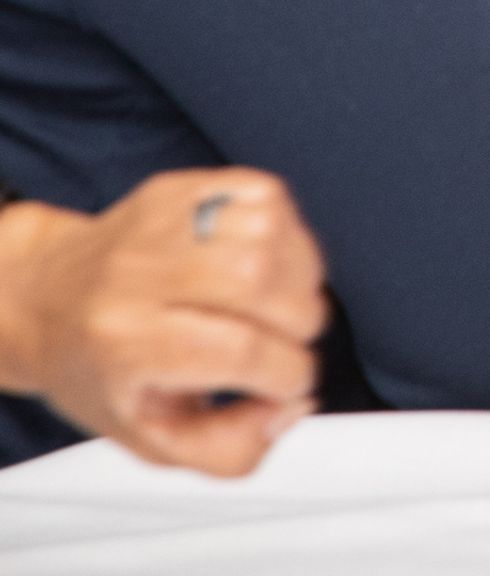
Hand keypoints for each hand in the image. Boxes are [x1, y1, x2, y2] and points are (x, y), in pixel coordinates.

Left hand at [0, 172, 327, 478]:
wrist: (43, 299)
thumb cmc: (98, 370)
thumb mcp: (149, 438)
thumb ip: (228, 449)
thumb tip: (291, 408)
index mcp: (124, 343)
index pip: (240, 352)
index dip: (286, 377)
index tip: (284, 386)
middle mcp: (139, 274)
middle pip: (262, 285)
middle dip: (300, 326)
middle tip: (284, 343)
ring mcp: (160, 222)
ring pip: (271, 235)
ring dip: (300, 278)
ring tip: (279, 304)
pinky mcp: (182, 187)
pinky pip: (266, 197)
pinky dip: (286, 235)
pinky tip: (269, 263)